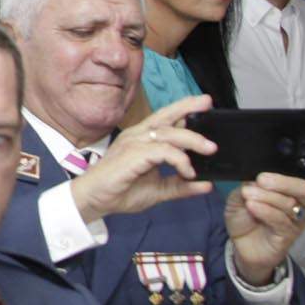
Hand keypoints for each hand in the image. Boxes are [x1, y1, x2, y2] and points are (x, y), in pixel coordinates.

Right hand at [68, 94, 216, 221]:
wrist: (94, 200)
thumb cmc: (119, 192)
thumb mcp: (158, 190)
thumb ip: (180, 186)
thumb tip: (206, 185)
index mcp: (141, 139)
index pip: (164, 119)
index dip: (183, 109)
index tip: (204, 104)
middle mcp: (137, 136)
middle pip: (165, 116)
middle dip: (188, 108)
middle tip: (208, 104)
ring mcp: (133, 143)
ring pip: (167, 133)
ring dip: (191, 139)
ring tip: (210, 149)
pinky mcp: (132, 155)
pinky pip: (162, 151)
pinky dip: (179, 159)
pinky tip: (187, 171)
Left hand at [225, 144, 304, 283]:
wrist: (241, 246)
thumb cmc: (246, 217)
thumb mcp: (242, 194)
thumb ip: (249, 183)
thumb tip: (254, 175)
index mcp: (290, 186)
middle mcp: (298, 201)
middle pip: (302, 186)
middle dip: (282, 180)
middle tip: (261, 179)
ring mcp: (295, 219)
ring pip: (290, 203)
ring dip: (267, 196)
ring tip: (248, 195)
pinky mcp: (288, 235)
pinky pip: (281, 220)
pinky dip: (266, 211)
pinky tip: (253, 207)